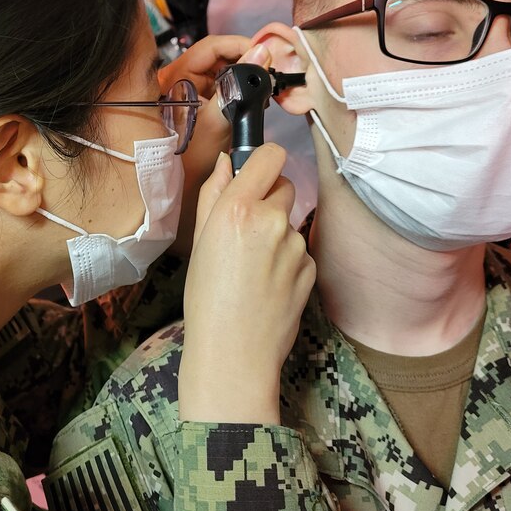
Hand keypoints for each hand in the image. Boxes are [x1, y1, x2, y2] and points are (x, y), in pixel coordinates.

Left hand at [163, 36, 270, 256]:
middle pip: (217, 58)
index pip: (210, 47)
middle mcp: (176, 82)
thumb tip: (261, 54)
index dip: (239, 45)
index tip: (264, 54)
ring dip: (243, 78)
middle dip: (245, 61)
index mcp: (173, 79)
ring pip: (220, 75)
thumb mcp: (216, 123)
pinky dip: (237, 93)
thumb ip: (239, 89)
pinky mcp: (195, 108)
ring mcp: (185, 95)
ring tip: (264, 89)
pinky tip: (252, 103)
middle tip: (268, 73)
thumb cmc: (186, 163)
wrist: (173, 195)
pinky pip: (218, 91)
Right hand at [178, 145, 315, 424]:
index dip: (263, 160)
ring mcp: (296, 246)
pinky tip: (268, 285)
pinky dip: (287, 261)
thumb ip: (214, 194)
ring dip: (276, 234)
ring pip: (290, 222)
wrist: (234, 355)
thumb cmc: (206, 301)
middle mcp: (272, 221)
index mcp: (238, 209)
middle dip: (268, 200)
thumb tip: (227, 163)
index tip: (255, 171)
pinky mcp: (311, 269)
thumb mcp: (200, 243)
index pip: (271, 155)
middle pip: (284, 186)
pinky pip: (300, 251)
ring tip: (252, 269)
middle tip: (245, 232)